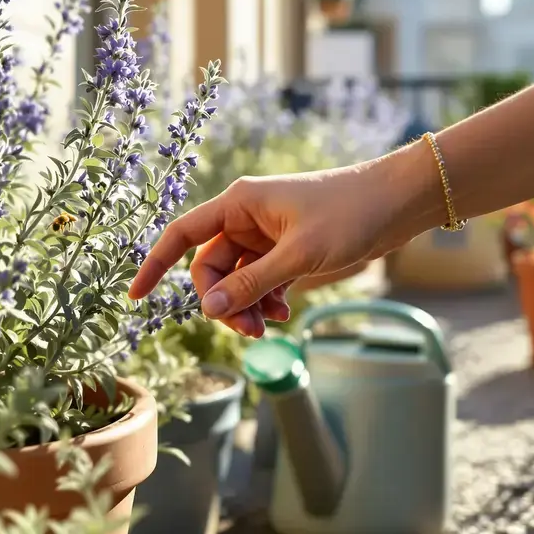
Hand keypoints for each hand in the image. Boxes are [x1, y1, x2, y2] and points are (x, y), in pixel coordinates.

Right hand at [129, 154, 420, 336]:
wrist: (398, 202)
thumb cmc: (350, 213)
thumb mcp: (298, 255)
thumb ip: (252, 284)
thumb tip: (208, 309)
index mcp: (239, 203)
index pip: (182, 235)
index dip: (155, 265)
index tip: (134, 297)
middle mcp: (246, 217)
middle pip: (210, 268)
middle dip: (222, 301)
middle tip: (248, 331)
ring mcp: (267, 235)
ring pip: (237, 280)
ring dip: (245, 306)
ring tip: (269, 327)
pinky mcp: (287, 250)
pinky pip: (260, 282)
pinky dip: (266, 300)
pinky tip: (283, 313)